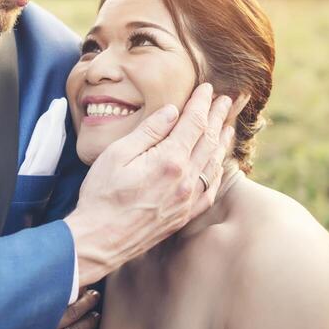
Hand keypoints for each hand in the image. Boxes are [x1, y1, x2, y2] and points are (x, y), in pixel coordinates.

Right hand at [65, 83, 233, 285]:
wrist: (100, 239)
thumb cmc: (102, 195)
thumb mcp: (118, 153)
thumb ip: (149, 131)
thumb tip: (172, 111)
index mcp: (169, 160)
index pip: (193, 123)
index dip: (201, 103)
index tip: (207, 88)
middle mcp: (185, 180)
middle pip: (208, 140)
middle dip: (217, 116)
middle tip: (226, 100)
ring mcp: (188, 200)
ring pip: (214, 164)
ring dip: (222, 141)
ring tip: (227, 125)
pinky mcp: (185, 215)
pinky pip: (210, 189)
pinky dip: (218, 170)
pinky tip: (218, 163)